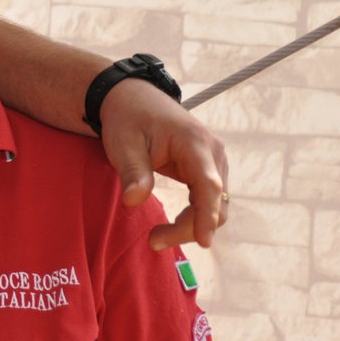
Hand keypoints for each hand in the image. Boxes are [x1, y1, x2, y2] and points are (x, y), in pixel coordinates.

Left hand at [99, 79, 229, 249]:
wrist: (132, 98)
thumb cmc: (127, 119)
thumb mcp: (123, 144)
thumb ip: (133, 172)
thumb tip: (134, 201)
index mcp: (195, 143)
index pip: (208, 185)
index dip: (207, 215)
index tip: (204, 242)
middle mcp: (213, 152)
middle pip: (215, 201)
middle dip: (191, 227)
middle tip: (153, 242)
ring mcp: (214, 160)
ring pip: (215, 204)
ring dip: (193, 224)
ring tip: (157, 237)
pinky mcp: (208, 167)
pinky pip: (209, 198)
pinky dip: (195, 215)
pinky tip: (173, 225)